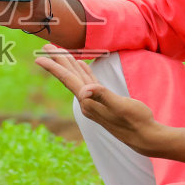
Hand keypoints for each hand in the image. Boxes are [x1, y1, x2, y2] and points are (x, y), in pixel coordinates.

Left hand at [33, 44, 164, 155]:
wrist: (145, 137)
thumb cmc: (136, 121)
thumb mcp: (120, 106)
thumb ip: (103, 96)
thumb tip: (84, 91)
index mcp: (89, 102)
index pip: (68, 80)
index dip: (54, 67)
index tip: (39, 57)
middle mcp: (88, 102)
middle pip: (69, 77)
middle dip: (58, 61)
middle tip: (45, 47)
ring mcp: (95, 102)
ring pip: (79, 78)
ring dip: (69, 65)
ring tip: (60, 53)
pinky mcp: (105, 101)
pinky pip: (90, 83)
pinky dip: (85, 72)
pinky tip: (82, 66)